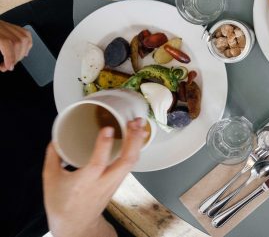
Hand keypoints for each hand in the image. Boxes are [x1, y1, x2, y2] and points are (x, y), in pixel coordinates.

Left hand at [0, 20, 31, 71]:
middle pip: (18, 41)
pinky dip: (27, 44)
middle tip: (8, 66)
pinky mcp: (9, 25)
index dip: (10, 57)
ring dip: (22, 52)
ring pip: (24, 37)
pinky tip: (22, 51)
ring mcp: (5, 25)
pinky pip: (24, 33)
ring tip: (14, 60)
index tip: (8, 67)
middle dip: (16, 57)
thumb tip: (1, 65)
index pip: (7, 43)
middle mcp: (0, 26)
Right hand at [43, 119, 147, 236]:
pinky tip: (137, 137)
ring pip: (131, 162)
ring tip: (139, 124)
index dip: (103, 145)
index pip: (98, 163)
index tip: (107, 128)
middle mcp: (104, 182)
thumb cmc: (62, 203)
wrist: (75, 224)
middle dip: (133, 140)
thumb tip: (56, 138)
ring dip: (137, 142)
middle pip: (126, 162)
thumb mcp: (50, 180)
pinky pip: (131, 164)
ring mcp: (114, 183)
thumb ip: (53, 157)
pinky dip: (135, 149)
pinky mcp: (119, 181)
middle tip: (135, 122)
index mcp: (85, 182)